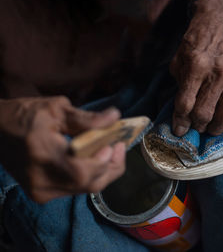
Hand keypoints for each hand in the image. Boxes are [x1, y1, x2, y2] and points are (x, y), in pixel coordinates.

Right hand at [0, 96, 124, 202]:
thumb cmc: (23, 116)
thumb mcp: (56, 109)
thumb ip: (87, 118)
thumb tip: (115, 117)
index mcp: (42, 153)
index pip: (81, 171)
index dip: (103, 162)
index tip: (114, 144)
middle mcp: (40, 178)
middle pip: (88, 184)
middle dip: (111, 167)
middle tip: (118, 147)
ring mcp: (40, 190)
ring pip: (84, 189)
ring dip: (103, 172)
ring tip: (109, 151)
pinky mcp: (40, 194)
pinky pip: (75, 189)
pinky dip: (89, 176)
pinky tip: (93, 160)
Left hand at [170, 0, 222, 136]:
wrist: (221, 22)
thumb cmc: (196, 43)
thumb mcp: (179, 61)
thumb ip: (179, 88)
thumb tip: (180, 118)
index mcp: (197, 65)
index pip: (185, 105)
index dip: (180, 122)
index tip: (179, 130)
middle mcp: (220, 71)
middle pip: (205, 114)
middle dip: (197, 126)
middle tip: (195, 127)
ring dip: (215, 127)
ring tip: (209, 126)